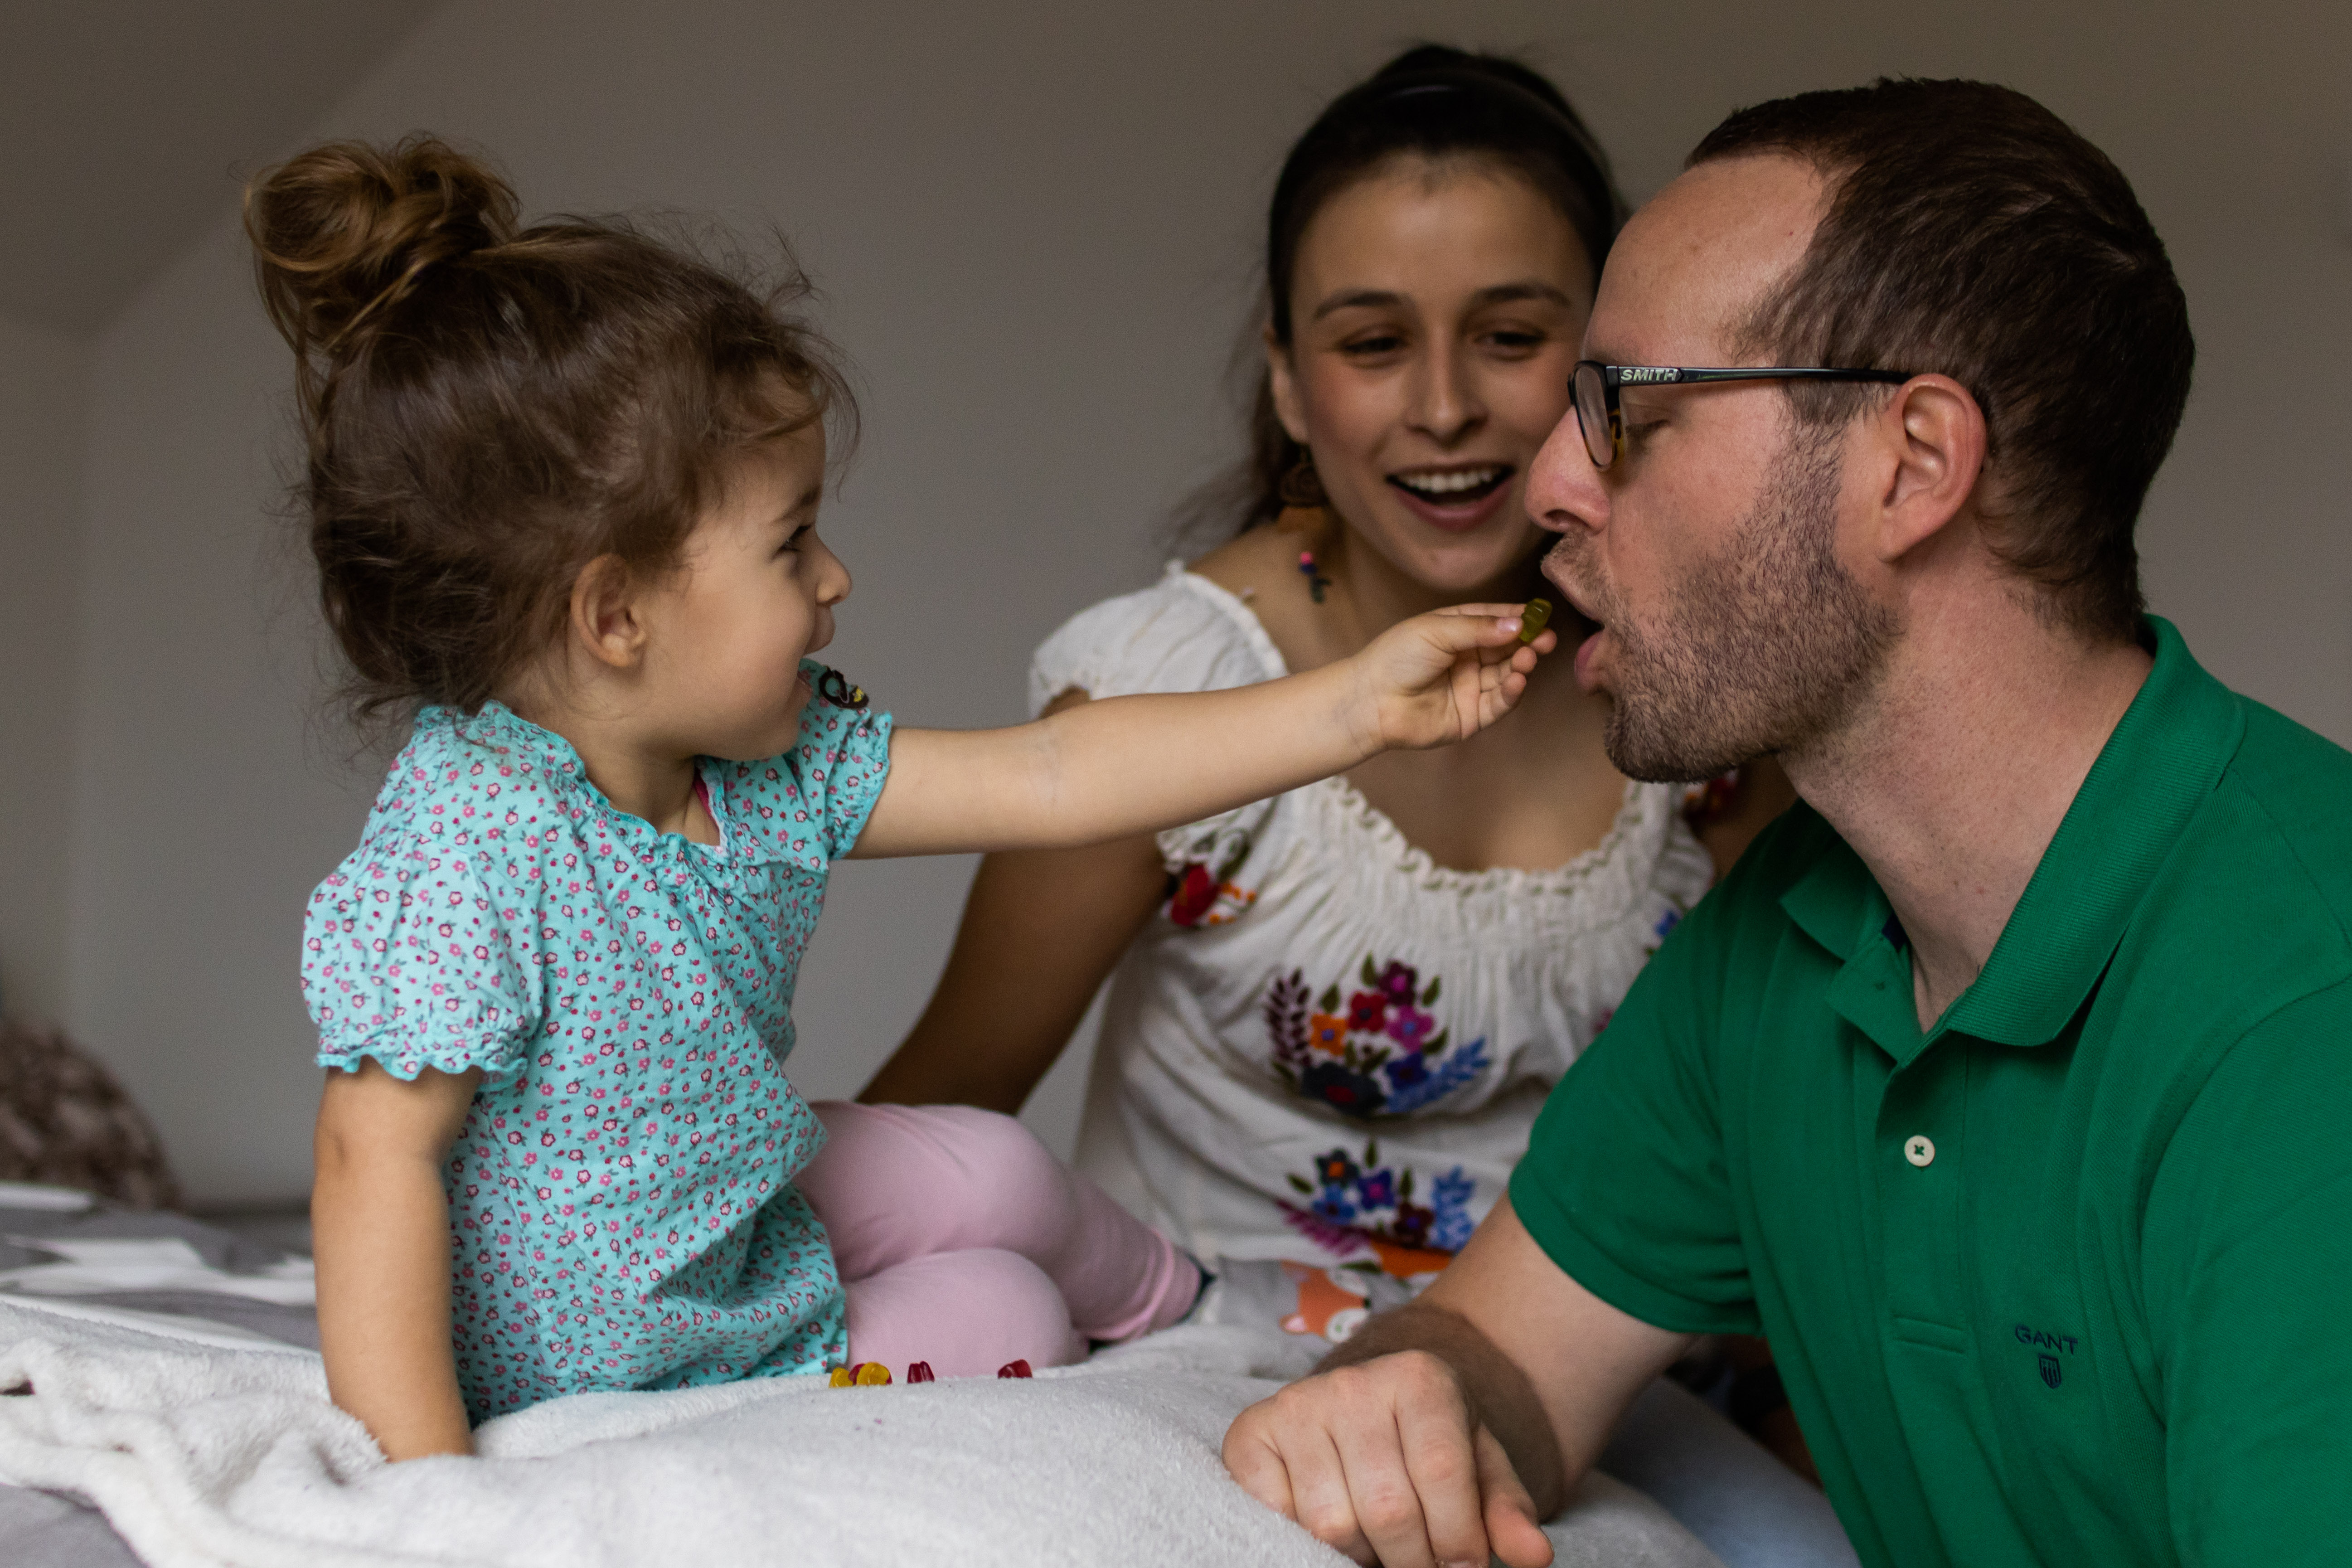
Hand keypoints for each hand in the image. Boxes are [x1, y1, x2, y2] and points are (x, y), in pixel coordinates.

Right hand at [1222, 1349, 1553, 1567]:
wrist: (1367, 1407)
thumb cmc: (1429, 1445)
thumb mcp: (1478, 1469)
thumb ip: (1506, 1512)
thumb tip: (1537, 1556)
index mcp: (1420, 1379)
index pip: (1442, 1476)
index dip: (1457, 1539)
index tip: (1463, 1562)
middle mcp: (1354, 1382)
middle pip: (1387, 1510)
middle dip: (1412, 1558)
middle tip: (1420, 1559)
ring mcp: (1297, 1405)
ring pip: (1333, 1524)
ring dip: (1361, 1554)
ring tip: (1377, 1541)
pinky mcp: (1251, 1433)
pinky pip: (1276, 1516)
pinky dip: (1304, 1538)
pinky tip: (1331, 1520)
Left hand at [1350, 605, 1556, 754]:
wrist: (1370, 701)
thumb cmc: (1396, 657)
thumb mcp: (1437, 631)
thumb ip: (1479, 628)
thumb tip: (1519, 623)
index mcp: (1456, 632)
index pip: (1495, 622)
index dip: (1518, 619)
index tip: (1539, 615)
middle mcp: (1467, 659)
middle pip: (1507, 649)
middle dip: (1527, 643)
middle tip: (1545, 639)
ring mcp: (1470, 688)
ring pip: (1507, 675)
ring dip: (1521, 666)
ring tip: (1527, 658)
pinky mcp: (1471, 717)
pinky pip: (1499, 704)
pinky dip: (1512, 692)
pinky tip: (1518, 680)